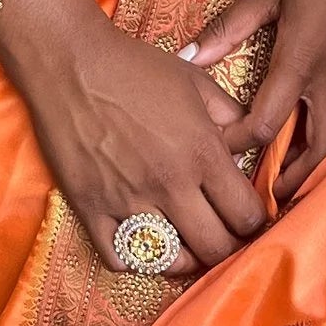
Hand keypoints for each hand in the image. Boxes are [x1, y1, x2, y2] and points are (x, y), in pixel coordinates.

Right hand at [0, 0, 268, 273]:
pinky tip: (143, 242)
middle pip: (216, 247)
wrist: (71, 63)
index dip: (254, 221)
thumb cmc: (136, 68)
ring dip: (185, 259)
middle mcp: (171, 183)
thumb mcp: (197, 83)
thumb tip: (246, 150)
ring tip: (186, 245)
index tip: (247, 218)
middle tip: (221, 236)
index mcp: (202, 152)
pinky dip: (136, 259)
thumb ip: (231, 118)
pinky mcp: (91, 208)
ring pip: (172, 262)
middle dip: (226, 247)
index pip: (246, 215)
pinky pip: (119, 258)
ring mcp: (128, 200)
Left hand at [187, 0, 325, 197]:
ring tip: (293, 183)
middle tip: (268, 199)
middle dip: (293, 179)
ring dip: (319, 164)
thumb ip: (229, 28)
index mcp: (301, 58)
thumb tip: (188, 56)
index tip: (221, 150)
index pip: (267, 122)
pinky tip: (322, 144)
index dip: (241, 144)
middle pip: (316, 148)